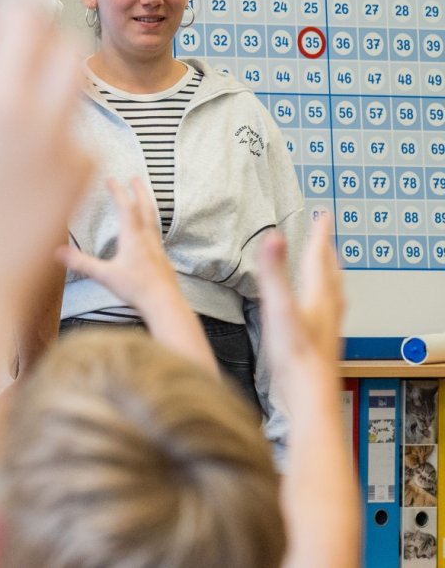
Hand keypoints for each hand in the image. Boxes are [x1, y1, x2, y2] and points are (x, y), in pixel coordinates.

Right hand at [0, 0, 90, 308]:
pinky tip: (30, 153)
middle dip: (9, 23)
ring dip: (45, 63)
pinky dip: (59, 129)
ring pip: (66, 58)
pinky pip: (79, 123)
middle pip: (25, 16)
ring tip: (21, 87)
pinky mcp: (76, 165)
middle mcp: (0, 103)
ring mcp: (46, 133)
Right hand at [57, 177, 180, 309]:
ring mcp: (157, 248)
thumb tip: (57, 252)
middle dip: (139, 191)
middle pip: (145, 208)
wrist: (165, 303)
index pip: (125, 208)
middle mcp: (147, 239)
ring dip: (147, 204)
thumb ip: (82, 263)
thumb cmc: (137, 289)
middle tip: (135, 177)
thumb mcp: (104, 275)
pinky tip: (149, 232)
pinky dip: (151, 224)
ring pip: (153, 220)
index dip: (117, 191)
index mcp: (133, 238)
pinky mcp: (162, 259)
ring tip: (144, 198)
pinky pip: (156, 234)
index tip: (111, 179)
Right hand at [259, 214, 343, 404]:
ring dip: (328, 272)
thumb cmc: (295, 356)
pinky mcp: (323, 338)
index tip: (323, 214)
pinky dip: (325, 294)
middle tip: (325, 234)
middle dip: (326, 250)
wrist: (310, 393)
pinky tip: (319, 306)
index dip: (320, 233)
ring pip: (333, 289)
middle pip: (330, 271)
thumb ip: (273, 273)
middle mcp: (328, 307)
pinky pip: (329, 307)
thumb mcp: (278, 308)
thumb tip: (274, 237)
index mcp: (318, 295)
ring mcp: (328, 323)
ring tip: (325, 265)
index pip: (319, 256)